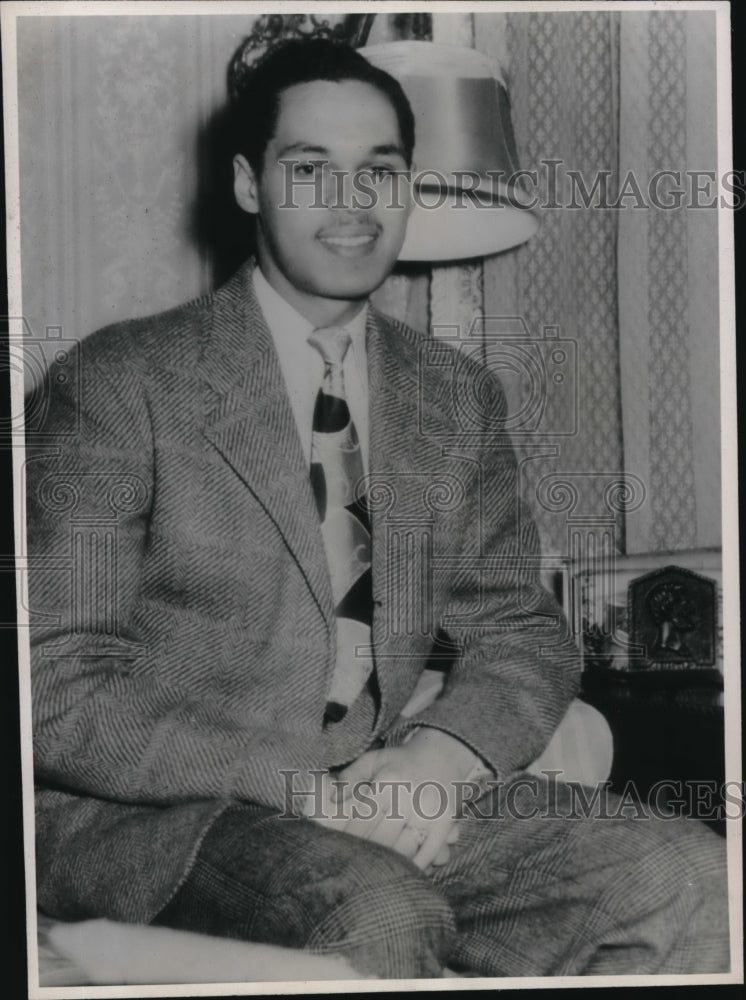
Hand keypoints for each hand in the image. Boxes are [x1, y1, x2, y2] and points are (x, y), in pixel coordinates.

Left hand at [317, 728, 483, 869]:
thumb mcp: (373, 759)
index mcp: (387, 782)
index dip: (349, 838)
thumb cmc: (401, 761)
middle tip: (353, 868)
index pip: (363, 820)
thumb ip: (350, 777)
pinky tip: (405, 873)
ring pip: (404, 849)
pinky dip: (417, 865)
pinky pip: (430, 851)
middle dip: (366, 855)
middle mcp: (409, 797)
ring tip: (374, 875)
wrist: (441, 753)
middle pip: (382, 838)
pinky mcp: (445, 821)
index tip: (339, 851)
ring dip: (389, 864)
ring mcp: (429, 811)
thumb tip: (331, 799)